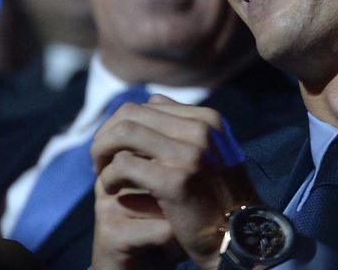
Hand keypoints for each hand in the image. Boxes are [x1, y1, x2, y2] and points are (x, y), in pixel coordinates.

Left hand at [90, 95, 259, 269]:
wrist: (238, 239)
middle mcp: (201, 130)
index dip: (122, 123)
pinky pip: (123, 164)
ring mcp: (189, 154)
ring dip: (103, 151)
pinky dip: (108, 175)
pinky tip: (109, 189)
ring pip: (123, 133)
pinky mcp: (174, 180)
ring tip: (100, 172)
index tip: (114, 146)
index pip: (148, 105)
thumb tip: (152, 99)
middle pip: (132, 114)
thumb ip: (182, 125)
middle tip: (99, 158)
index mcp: (208, 120)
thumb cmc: (218, 198)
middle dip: (107, 134)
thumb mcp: (210, 152)